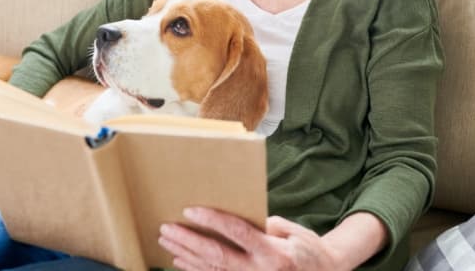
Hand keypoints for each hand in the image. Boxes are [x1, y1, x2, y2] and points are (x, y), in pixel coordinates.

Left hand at [158, 207, 348, 270]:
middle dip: (188, 241)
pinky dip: (195, 270)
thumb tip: (232, 220)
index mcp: (274, 252)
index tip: (190, 210)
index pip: (237, 233)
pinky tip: (180, 261)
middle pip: (216, 255)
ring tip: (167, 241)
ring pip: (211, 270)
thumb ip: (263, 226)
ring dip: (185, 256)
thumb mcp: (291, 231)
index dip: (213, 221)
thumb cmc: (307, 248)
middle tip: (167, 228)